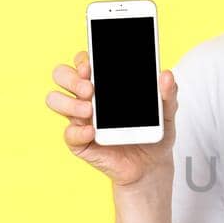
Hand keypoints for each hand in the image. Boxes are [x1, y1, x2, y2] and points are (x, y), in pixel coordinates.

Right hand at [46, 49, 176, 190]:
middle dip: (71, 77)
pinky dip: (78, 132)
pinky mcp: (80, 142)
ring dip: (68, 102)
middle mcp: (86, 97)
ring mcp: (81, 119)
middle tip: (90, 88)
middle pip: (62, 75)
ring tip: (89, 110)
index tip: (91, 64)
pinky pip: (69, 134)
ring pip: (55, 100)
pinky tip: (92, 132)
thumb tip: (167, 75)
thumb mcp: (167, 112)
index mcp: (104, 83)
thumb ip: (168, 93)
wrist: (152, 163)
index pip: (84, 61)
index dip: (82, 59)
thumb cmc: (153, 131)